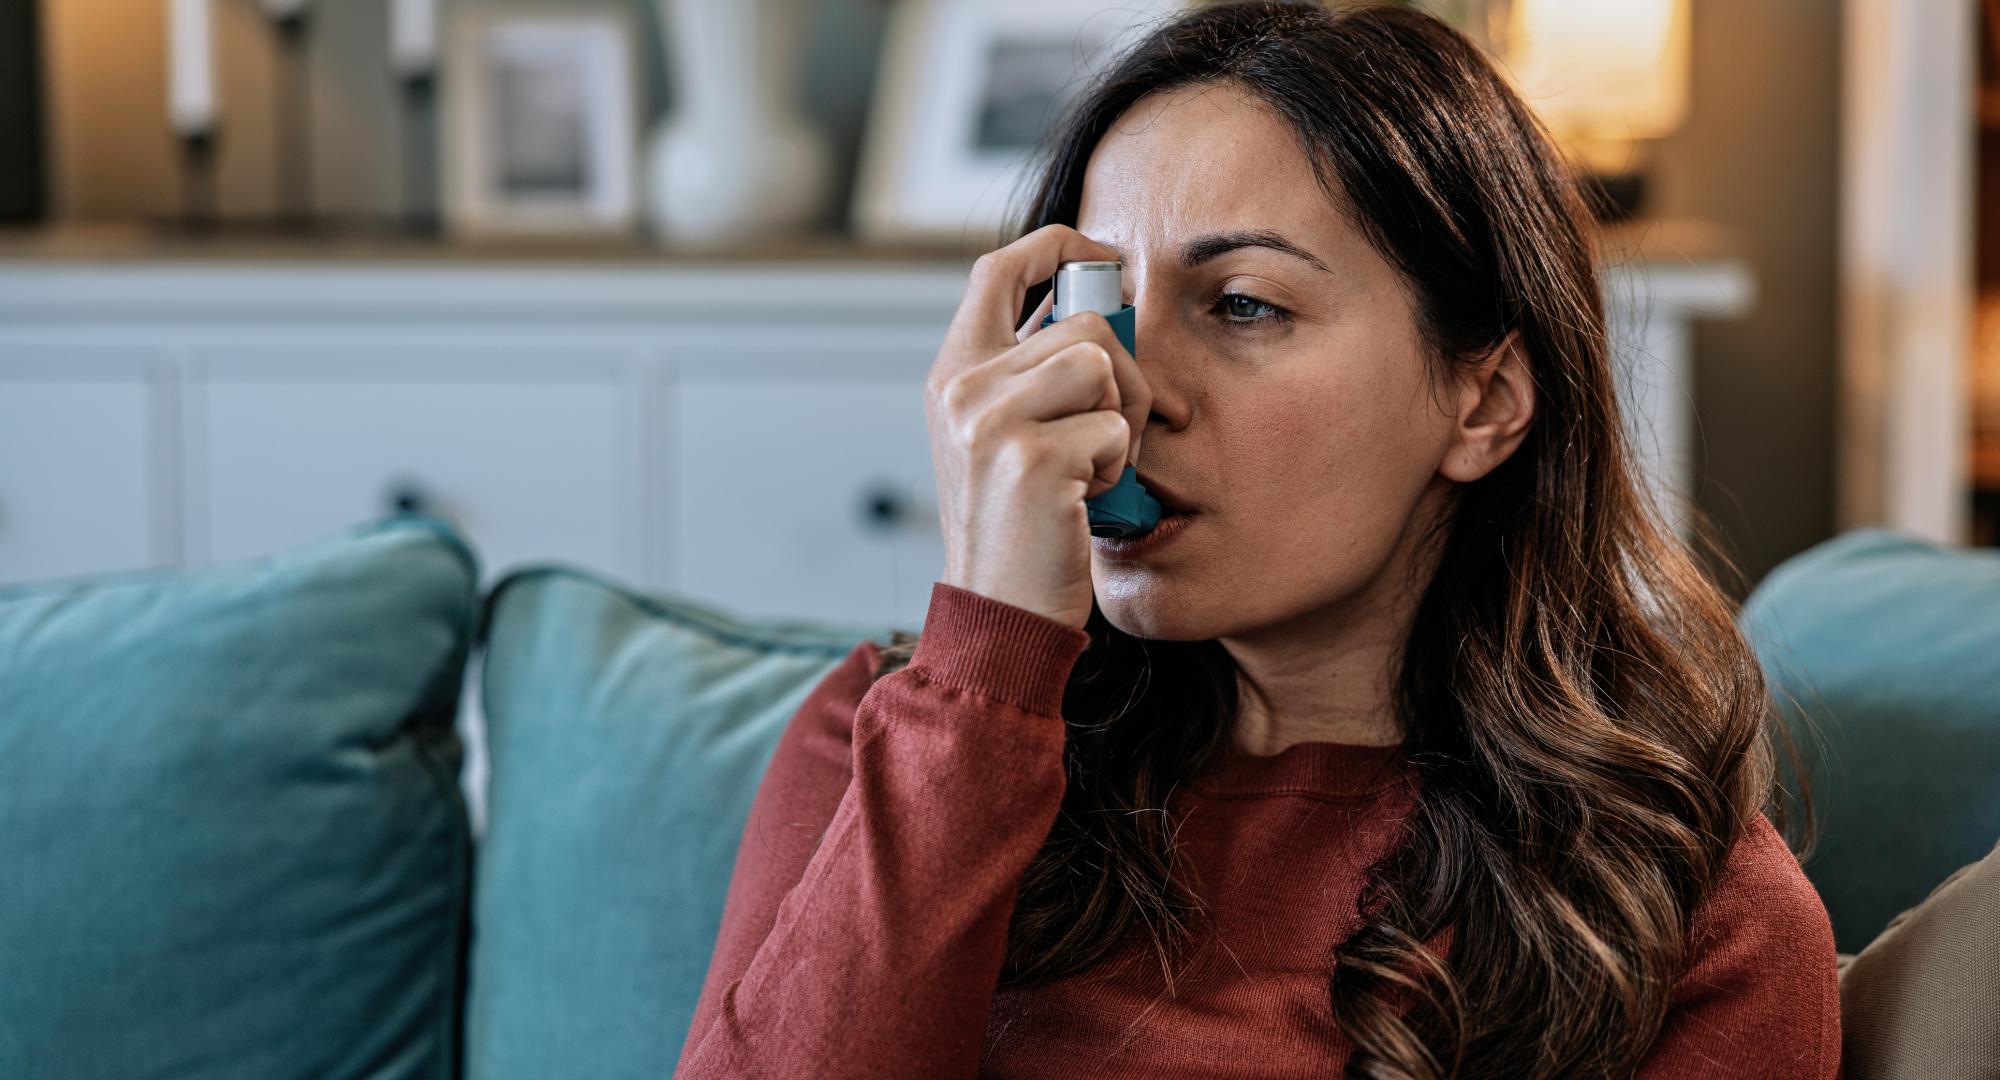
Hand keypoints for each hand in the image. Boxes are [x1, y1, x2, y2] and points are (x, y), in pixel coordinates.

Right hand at [924, 225, 1152, 630]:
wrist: (998, 611)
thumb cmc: (1017, 527)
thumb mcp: (1000, 436)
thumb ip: (1029, 372)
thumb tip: (1100, 304)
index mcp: (952, 374)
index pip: (999, 267)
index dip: (1059, 246)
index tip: (1105, 261)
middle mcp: (962, 388)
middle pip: (1083, 322)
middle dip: (1123, 374)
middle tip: (1112, 429)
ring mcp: (991, 421)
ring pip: (1103, 365)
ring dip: (1122, 418)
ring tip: (1093, 467)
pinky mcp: (1032, 458)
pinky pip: (1114, 427)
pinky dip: (1117, 468)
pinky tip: (1084, 499)